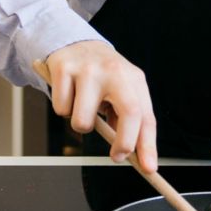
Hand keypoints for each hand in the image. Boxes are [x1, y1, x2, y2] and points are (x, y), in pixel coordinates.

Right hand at [46, 41, 157, 172]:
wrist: (75, 43)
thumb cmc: (102, 76)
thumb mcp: (121, 90)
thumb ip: (127, 118)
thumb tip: (133, 154)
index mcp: (133, 79)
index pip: (146, 115)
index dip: (148, 144)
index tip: (148, 167)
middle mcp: (115, 71)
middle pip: (130, 112)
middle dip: (124, 143)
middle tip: (116, 156)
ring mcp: (89, 69)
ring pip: (83, 121)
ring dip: (81, 124)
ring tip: (82, 107)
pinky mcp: (64, 69)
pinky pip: (61, 109)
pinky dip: (63, 109)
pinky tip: (68, 93)